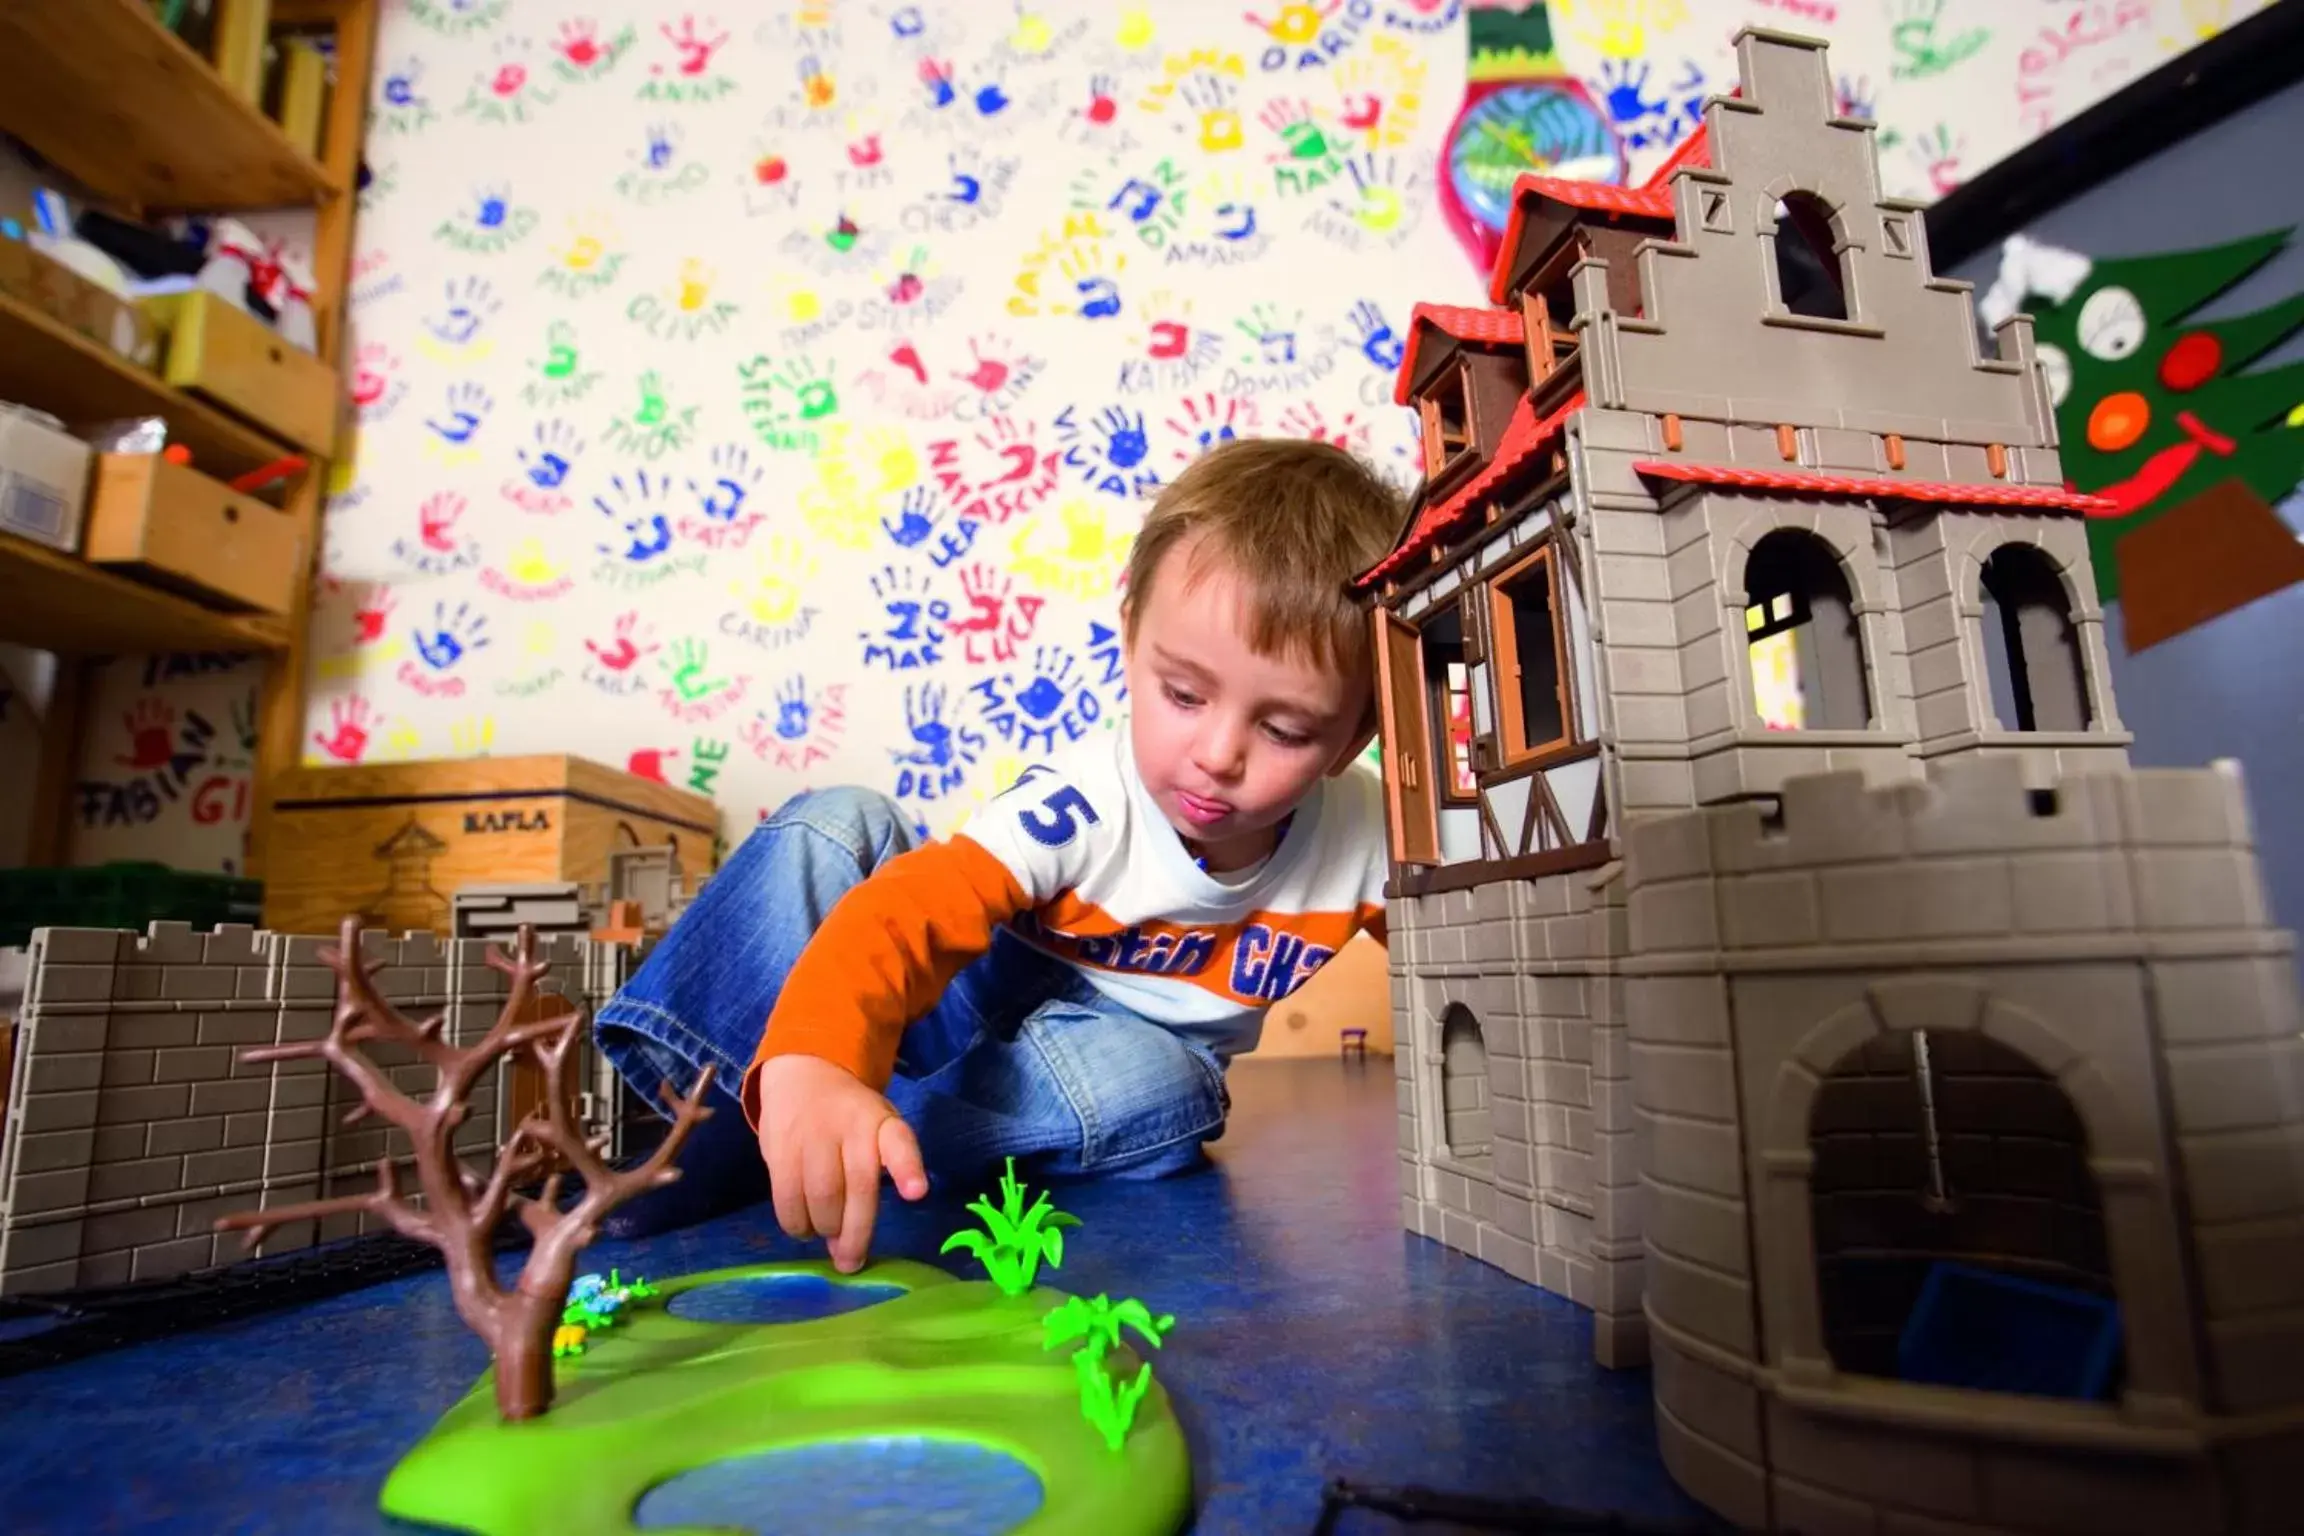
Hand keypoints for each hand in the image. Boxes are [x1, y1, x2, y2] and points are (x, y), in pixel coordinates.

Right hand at [753, 1053, 927, 1271]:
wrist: (804, 1072)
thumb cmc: (850, 1115)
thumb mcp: (877, 1127)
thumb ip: (873, 1176)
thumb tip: (848, 1246)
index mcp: (881, 1122)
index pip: (898, 1142)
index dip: (908, 1168)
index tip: (917, 1193)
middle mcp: (849, 1127)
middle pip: (857, 1186)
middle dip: (856, 1232)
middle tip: (851, 1262)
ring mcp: (812, 1136)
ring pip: (821, 1196)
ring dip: (825, 1229)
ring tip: (827, 1238)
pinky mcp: (779, 1147)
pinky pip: (787, 1197)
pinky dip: (796, 1223)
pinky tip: (803, 1228)